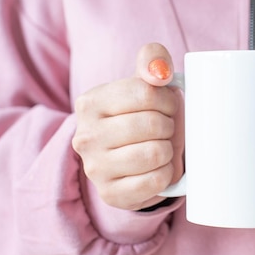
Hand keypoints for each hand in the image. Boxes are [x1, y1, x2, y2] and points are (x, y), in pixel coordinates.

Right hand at [72, 43, 183, 209]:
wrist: (132, 157)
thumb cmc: (143, 114)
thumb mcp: (145, 81)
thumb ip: (153, 60)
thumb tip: (160, 71)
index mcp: (90, 102)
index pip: (145, 93)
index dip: (168, 100)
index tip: (168, 105)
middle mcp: (85, 136)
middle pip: (151, 125)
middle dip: (169, 125)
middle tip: (165, 128)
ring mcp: (95, 168)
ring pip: (154, 153)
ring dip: (168, 150)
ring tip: (162, 146)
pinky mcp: (112, 194)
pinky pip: (156, 181)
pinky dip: (167, 173)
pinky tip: (159, 167)